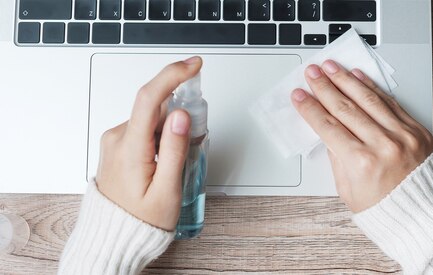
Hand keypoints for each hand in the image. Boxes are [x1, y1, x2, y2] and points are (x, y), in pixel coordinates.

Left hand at [95, 57, 201, 230]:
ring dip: (170, 131)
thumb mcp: (167, 190)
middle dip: (180, 117)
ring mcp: (116, 141)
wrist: (114, 236)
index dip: (173, 75)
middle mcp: (118, 138)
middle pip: (156, 108)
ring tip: (174, 164)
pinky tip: (164, 160)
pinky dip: (160, 136)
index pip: (150, 98)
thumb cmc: (141, 220)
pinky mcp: (118, 145)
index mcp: (130, 148)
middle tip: (193, 143)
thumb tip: (181, 115)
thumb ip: (176, 149)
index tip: (193, 65)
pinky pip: (144, 129)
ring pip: (152, 119)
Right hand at [291, 60, 432, 212]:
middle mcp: (383, 145)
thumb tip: (328, 132)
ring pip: (368, 99)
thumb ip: (337, 159)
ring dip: (346, 80)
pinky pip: (391, 103)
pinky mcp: (417, 130)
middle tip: (311, 73)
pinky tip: (359, 77)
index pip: (327, 127)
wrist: (426, 217)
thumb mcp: (349, 191)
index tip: (299, 96)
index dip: (310, 108)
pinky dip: (374, 88)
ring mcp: (402, 135)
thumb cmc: (388, 210)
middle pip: (345, 108)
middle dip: (324, 87)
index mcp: (361, 163)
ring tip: (332, 67)